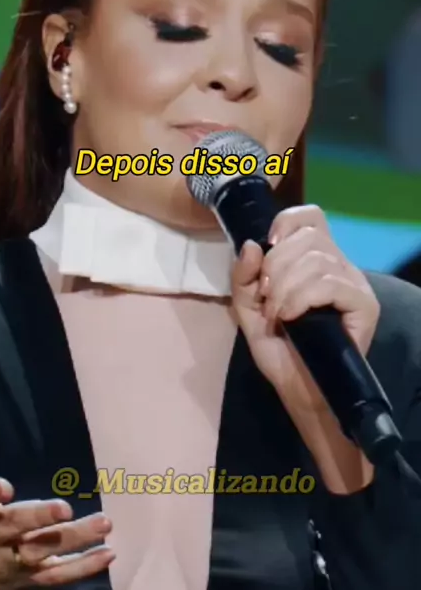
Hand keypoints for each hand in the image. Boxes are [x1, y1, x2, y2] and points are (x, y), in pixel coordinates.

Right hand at [0, 405, 114, 588]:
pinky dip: (81, 568)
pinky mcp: (24, 579)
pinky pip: (54, 576)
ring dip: (73, 540)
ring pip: (41, 552)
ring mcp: (9, 563)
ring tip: (104, 523)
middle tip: (65, 507)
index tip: (5, 487)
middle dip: (40, 519)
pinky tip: (108, 552)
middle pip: (16, 528)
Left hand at [230, 204, 379, 413]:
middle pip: (308, 237)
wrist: (300, 391)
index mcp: (315, 259)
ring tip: (279, 314)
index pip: (310, 217)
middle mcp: (339, 265)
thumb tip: (251, 244)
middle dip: (276, 267)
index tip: (267, 249)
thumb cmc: (280, 350)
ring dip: (285, 288)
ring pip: (317, 260)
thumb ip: (243, 276)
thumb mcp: (247, 308)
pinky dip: (302, 298)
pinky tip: (292, 317)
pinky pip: (330, 283)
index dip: (286, 223)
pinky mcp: (364, 305)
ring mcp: (354, 284)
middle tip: (268, 299)